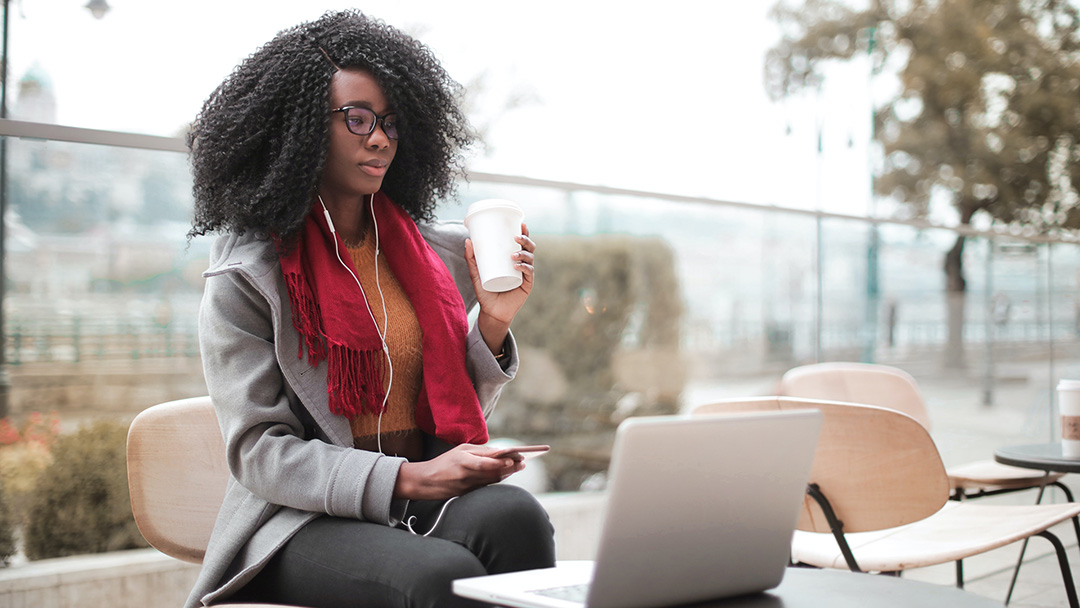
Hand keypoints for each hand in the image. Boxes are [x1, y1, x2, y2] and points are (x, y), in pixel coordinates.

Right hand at [393, 443, 526, 500]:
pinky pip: (486, 486)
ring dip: (506, 474)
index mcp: (462, 460)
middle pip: (492, 472)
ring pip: (491, 480)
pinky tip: (506, 474)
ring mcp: (467, 486)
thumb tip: (499, 452)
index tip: (515, 458)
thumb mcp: (460, 450)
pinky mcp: (467, 494)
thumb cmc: (445, 462)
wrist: (425, 481)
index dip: (501, 461)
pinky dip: (497, 480)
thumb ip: (479, 451)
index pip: (485, 462)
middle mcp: (465, 474)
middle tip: (523, 463)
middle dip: (509, 468)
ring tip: (518, 467)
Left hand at [465, 223, 535, 354]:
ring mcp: (525, 275)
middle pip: (529, 248)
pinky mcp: (527, 285)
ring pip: (530, 259)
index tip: (520, 223)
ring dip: (523, 253)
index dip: (524, 232)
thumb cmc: (485, 292)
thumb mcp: (476, 273)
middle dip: (526, 240)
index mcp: (513, 259)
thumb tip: (467, 240)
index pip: (521, 243)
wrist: (491, 312)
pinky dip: (524, 268)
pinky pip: (529, 273)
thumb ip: (471, 258)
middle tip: (515, 238)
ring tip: (512, 254)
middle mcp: (522, 265)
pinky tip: (518, 266)